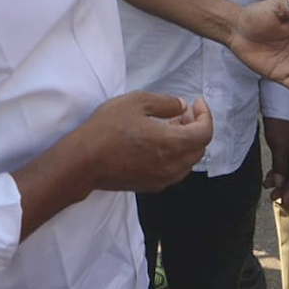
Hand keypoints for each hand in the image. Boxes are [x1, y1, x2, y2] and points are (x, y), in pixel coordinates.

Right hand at [80, 91, 212, 192]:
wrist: (83, 162)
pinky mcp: (150, 185)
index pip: (205, 133)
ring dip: (186, 142)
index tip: (196, 103)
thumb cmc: (108, 129)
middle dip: (197, 127)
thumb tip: (181, 107)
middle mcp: (172, 165)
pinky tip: (160, 143)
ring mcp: (161, 179)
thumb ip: (166, 103)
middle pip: (200, 148)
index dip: (205, 115)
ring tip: (171, 125)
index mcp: (173, 144)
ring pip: (188, 161)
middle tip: (183, 113)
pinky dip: (176, 155)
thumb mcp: (137, 102)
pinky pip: (174, 171)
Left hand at [263, 116, 288, 203]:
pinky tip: (268, 177)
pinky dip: (275, 173)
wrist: (278, 109)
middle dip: (284, 189)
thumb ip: (280, 166)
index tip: (282, 201)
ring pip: (286, 172)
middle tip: (273, 198)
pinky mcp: (283, 149)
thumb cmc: (281, 127)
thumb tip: (280, 184)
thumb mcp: (280, 148)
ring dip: (278, 182)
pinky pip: (281, 166)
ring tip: (268, 187)